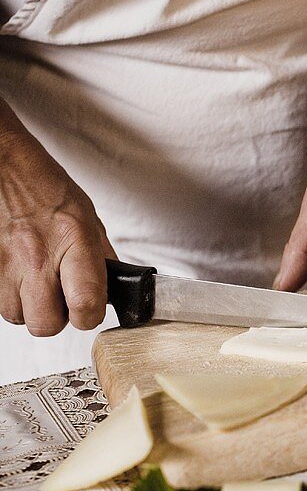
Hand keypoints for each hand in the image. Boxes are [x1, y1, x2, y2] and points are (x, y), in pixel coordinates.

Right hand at [0, 111, 115, 335]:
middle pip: (46, 324)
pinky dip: (10, 295)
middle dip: (55, 318)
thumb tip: (112, 289)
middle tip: (59, 298)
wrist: (4, 165)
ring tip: (36, 281)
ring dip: (29, 307)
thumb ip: (101, 257)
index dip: (88, 316)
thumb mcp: (87, 216)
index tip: (88, 310)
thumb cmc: (44, 187)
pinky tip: (18, 274)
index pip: (85, 304)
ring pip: (18, 317)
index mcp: (72, 240)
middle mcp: (37, 255)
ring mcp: (5, 264)